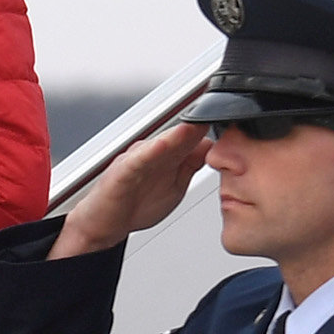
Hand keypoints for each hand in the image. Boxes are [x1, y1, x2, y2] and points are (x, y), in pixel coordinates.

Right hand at [51, 120, 208, 258]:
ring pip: (160, 143)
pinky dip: (150, 152)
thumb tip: (211, 146)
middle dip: (197, 122)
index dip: (210, 126)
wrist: (102, 226)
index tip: (231, 114)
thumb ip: (191, 165)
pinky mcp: (121, 173)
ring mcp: (137, 160)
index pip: (193, 135)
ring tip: (195, 122)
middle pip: (179, 133)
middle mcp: (153, 153)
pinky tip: (162, 145)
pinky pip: (137, 161)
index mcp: (168, 156)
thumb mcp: (175, 186)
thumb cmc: (133, 206)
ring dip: (178, 133)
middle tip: (218, 107)